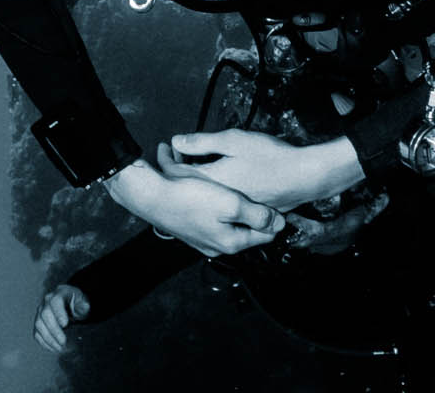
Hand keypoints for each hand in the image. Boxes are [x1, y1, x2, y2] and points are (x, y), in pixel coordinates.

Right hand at [33, 282, 88, 354]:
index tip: (65, 324)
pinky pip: (37, 333)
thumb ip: (84, 304)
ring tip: (60, 348)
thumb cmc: (77, 303)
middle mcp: (47, 301)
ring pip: (39, 325)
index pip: (55, 301)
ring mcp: (40, 311)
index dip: (59, 313)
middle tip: (63, 341)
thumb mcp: (83, 302)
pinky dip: (44, 342)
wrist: (71, 305)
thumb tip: (84, 307)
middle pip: (45, 314)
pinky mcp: (39, 323)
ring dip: (49, 338)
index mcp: (60, 292)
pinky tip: (54, 348)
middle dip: (54, 330)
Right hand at [104, 157, 285, 256]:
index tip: (281, 201)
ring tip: (244, 190)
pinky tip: (220, 192)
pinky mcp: (193, 229)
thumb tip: (277, 224)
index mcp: (231, 242)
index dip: (274, 218)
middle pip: (247, 229)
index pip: (264, 235)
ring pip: (230, 223)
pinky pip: (215, 218)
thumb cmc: (191, 198)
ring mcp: (204, 239)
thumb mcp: (229, 203)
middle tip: (264, 194)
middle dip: (255, 212)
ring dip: (238, 208)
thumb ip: (255, 214)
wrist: (153, 198)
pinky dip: (221, 206)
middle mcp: (219, 245)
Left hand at [160, 129, 363, 210]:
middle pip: (190, 187)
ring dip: (196, 182)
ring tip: (191, 167)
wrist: (302, 177)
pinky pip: (221, 203)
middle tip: (174, 156)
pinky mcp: (246, 211)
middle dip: (179, 172)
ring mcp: (233, 208)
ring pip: (206, 196)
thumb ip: (203, 142)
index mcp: (213, 181)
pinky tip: (218, 181)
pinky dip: (214, 192)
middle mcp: (219, 200)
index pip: (180, 174)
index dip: (169, 161)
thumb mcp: (235, 140)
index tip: (164, 149)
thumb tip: (176, 141)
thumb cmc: (270, 157)